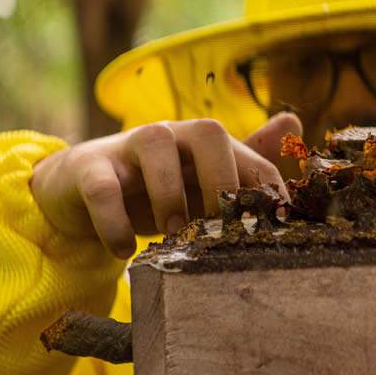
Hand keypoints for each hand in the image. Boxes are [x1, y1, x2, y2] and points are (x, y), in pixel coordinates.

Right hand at [31, 113, 300, 258]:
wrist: (79, 191)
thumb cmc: (155, 189)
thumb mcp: (201, 185)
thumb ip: (246, 164)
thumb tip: (295, 124)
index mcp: (206, 144)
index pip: (252, 158)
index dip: (269, 193)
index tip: (275, 233)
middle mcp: (172, 135)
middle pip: (208, 132)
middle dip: (223, 178)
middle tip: (218, 226)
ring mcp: (127, 148)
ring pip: (155, 143)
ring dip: (170, 194)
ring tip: (172, 235)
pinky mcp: (87, 170)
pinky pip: (101, 187)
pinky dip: (115, 221)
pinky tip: (123, 250)